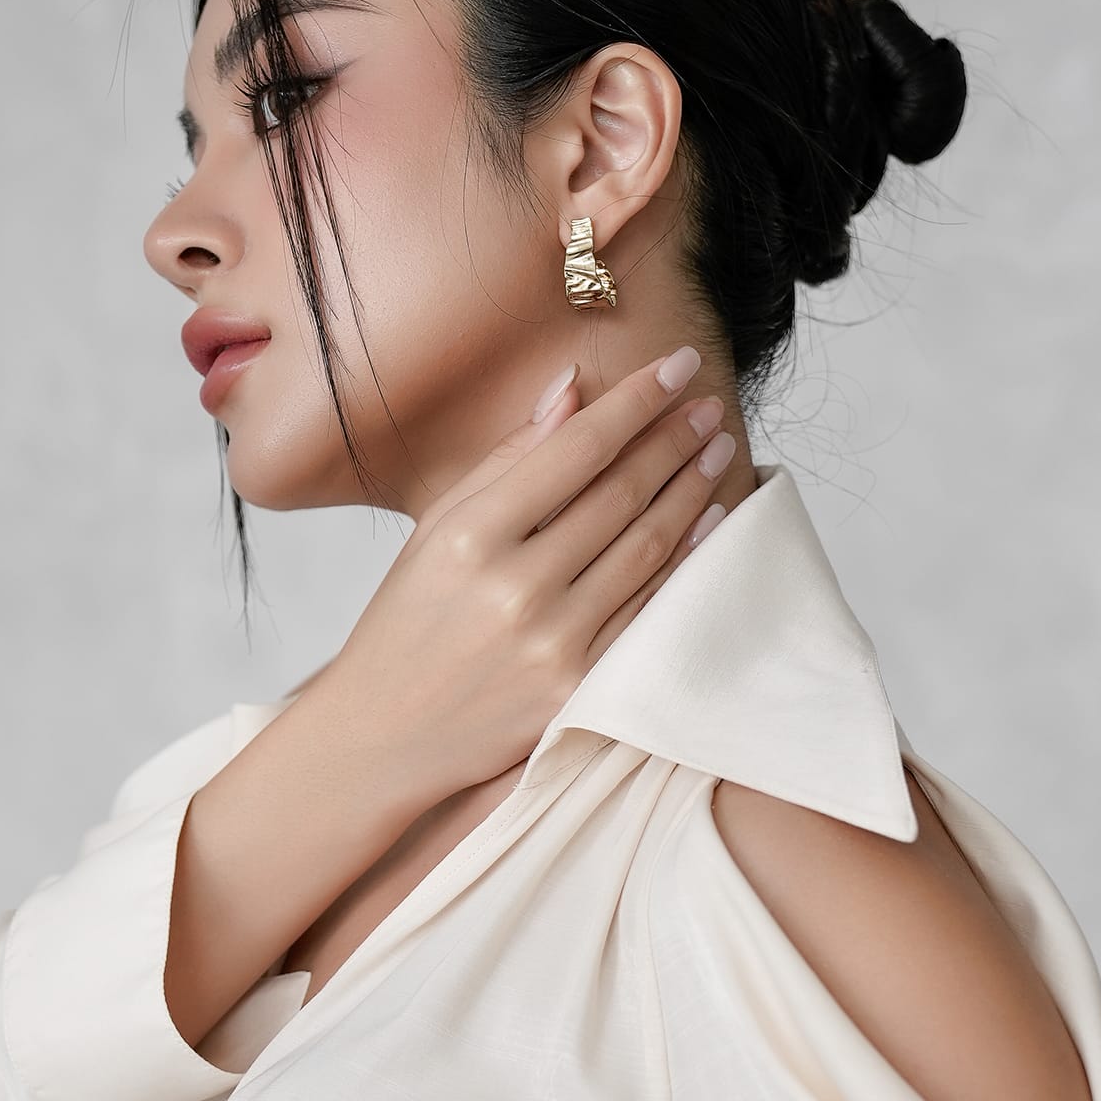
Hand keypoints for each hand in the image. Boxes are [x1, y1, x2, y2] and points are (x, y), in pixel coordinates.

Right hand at [321, 345, 737, 813]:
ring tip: (715, 450)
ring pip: (644, 549)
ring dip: (690, 492)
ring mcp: (552, 642)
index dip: (636, 402)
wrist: (385, 735)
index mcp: (472, 535)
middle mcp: (515, 587)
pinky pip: (647, 609)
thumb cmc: (408, 624)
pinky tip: (710, 521)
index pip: (576, 450)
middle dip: (673, 440)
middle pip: (619, 494)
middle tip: (710, 406)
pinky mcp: (578, 687)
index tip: (677, 365)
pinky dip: (685, 560)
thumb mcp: (437, 530)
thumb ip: (507, 459)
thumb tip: (572, 389)